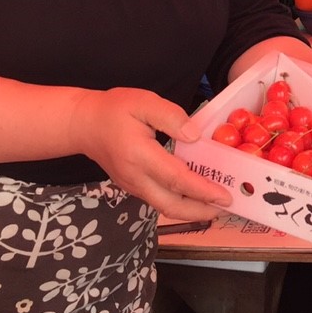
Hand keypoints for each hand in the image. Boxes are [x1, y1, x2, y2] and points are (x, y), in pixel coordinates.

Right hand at [70, 88, 232, 220]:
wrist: (84, 124)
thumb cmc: (115, 110)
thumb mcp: (144, 102)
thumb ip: (171, 117)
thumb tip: (195, 136)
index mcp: (139, 155)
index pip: (175, 178)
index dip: (202, 190)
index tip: (224, 196)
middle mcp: (135, 177)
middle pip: (170, 204)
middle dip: (201, 210)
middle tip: (227, 207)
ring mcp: (132, 185)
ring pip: (165, 207)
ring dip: (192, 210)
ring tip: (217, 206)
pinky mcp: (133, 186)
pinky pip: (159, 200)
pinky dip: (180, 203)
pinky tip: (197, 196)